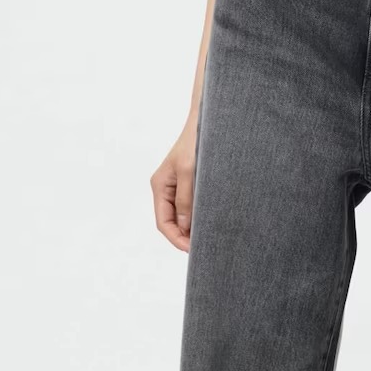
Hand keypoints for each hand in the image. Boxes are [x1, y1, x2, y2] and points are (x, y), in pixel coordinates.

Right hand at [149, 114, 198, 251]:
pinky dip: (198, 216)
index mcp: (160, 186)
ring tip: (209, 236)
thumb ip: (185, 199)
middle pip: (171, 222)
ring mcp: (177, 186)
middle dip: (185, 236)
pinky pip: (191, 205)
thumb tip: (184, 226)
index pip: (163, 223)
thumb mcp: (189, 171)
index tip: (193, 249)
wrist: (206, 120)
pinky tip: (211, 220)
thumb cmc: (195, 142)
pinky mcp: (190, 182)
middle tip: (204, 248)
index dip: (176, 239)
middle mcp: (166, 188)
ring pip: (182, 215)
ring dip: (192, 227)